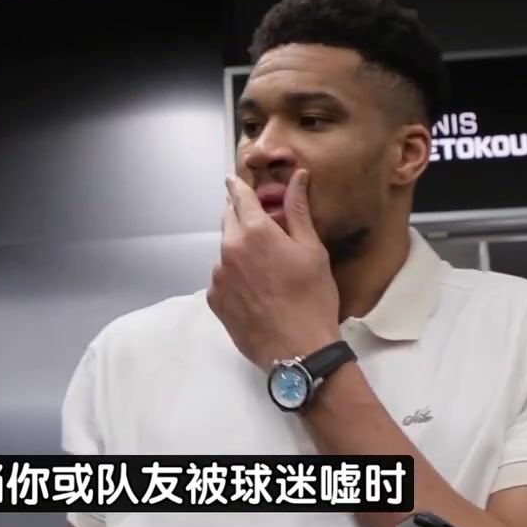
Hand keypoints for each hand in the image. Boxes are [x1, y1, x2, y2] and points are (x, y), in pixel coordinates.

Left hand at [208, 170, 340, 370]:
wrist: (299, 350)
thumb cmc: (312, 298)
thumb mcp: (312, 250)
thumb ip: (298, 211)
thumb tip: (297, 177)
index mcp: (255, 232)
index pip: (240, 197)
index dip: (238, 186)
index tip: (233, 179)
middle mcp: (229, 249)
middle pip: (229, 221)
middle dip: (242, 218)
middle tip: (261, 227)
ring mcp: (218, 276)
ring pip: (225, 251)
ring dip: (239, 250)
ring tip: (265, 270)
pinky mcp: (214, 300)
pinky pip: (222, 278)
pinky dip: (234, 277)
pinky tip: (256, 291)